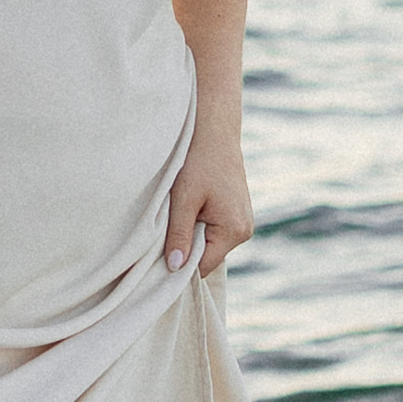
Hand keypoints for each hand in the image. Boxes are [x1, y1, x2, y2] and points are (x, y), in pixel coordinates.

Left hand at [164, 130, 252, 277]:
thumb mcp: (183, 200)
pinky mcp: (236, 215)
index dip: (180, 263)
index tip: (158, 254)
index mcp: (234, 231)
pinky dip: (198, 225)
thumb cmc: (198, 162)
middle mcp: (244, 231)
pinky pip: (213, 232)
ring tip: (180, 212)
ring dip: (191, 235)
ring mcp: (242, 224)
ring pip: (208, 245)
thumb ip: (179, 234)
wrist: (215, 134)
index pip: (202, 266)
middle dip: (185, 248)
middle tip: (165, 229)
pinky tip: (190, 208)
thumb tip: (175, 267)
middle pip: (206, 257)